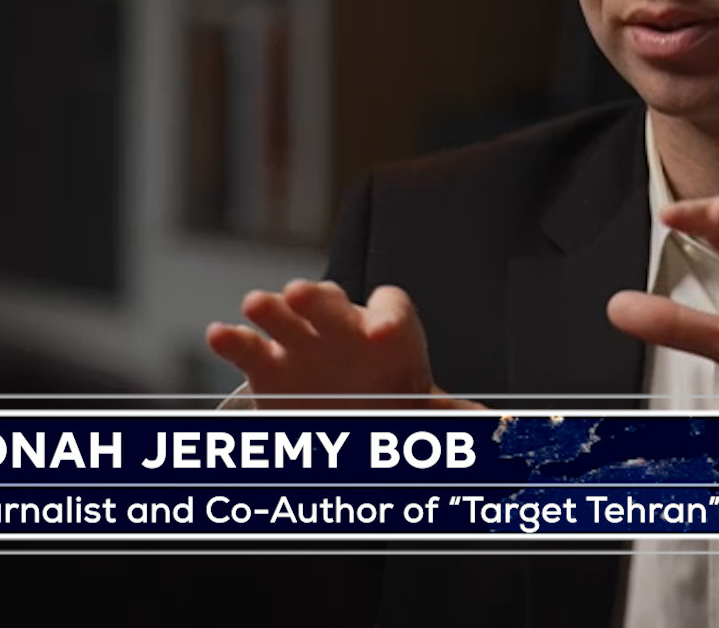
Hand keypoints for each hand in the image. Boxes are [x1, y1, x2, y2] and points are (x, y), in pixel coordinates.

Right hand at [205, 279, 477, 408]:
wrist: (349, 414)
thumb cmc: (391, 400)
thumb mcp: (422, 410)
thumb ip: (451, 416)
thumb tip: (498, 425)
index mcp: (386, 331)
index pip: (391, 308)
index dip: (387, 316)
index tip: (381, 334)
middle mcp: (341, 326)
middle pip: (330, 300)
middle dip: (315, 297)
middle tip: (300, 293)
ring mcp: (300, 340)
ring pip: (283, 313)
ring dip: (269, 307)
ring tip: (257, 305)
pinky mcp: (266, 363)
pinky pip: (246, 346)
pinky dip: (232, 339)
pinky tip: (220, 335)